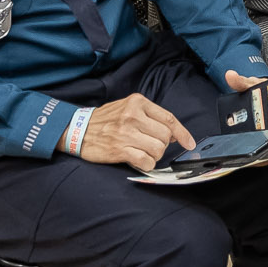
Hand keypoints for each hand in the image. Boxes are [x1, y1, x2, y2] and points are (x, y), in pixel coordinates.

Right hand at [76, 93, 198, 170]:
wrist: (78, 129)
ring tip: (142, 151)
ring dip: (154, 155)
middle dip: (162, 144)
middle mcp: (133, 116)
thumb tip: (173, 133)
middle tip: (151, 145)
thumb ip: (150, 116)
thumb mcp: (128, 108)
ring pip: (158, 149)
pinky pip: (146, 161)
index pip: (168, 118)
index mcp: (137, 102)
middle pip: (165, 135)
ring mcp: (126, 133)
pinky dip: (147, 164)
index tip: (189, 143)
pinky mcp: (120, 150)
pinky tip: (139, 160)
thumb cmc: (106, 120)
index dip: (182, 133)